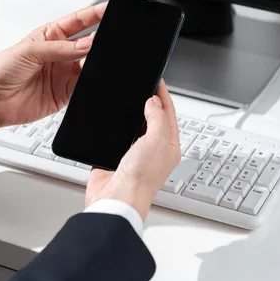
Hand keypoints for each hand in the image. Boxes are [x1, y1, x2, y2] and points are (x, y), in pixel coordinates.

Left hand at [0, 3, 105, 133]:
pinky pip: (84, 86)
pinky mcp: (65, 93)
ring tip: (97, 59)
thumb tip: (86, 45)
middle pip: (88, 43)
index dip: (95, 15)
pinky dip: (90, 83)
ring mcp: (63, 73)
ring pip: (89, 65)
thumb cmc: (1, 70)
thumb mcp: (30, 50)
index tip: (109, 10)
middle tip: (106, 38)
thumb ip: (60, 48)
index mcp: (50, 36)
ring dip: (96, 62)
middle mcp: (59, 54)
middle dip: (99, 40)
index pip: (79, 22)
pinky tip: (89, 78)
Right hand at [85, 80, 180, 219]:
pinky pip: (114, 137)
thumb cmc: (140, 180)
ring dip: (131, 114)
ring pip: (134, 127)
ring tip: (130, 98)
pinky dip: (113, 128)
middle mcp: (152, 150)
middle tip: (144, 85)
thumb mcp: (156, 141)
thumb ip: (157, 118)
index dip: (163, 95)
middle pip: (152, 119)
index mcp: (169, 146)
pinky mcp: (114, 157)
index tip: (156, 80)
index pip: (169, 114)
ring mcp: (133, 154)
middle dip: (149, 102)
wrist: (116, 200)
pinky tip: (111, 120)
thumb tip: (153, 102)